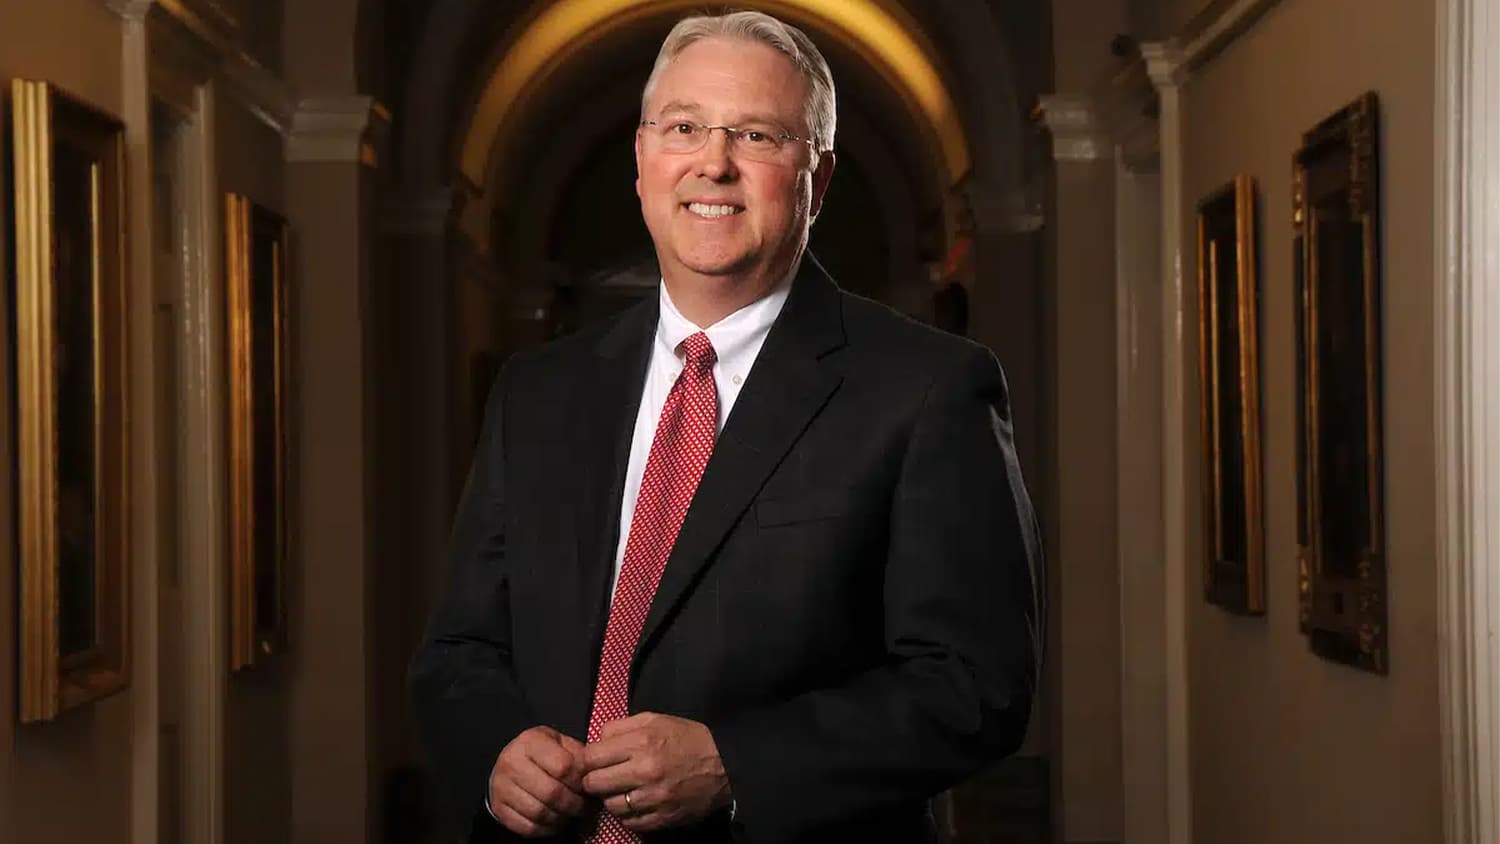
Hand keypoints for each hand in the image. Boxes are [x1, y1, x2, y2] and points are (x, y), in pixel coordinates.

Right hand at [487, 726, 589, 837]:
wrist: (510, 763)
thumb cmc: (543, 754)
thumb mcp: (560, 744)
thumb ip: (578, 755)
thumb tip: (594, 776)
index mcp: (530, 741)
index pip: (564, 766)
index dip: (580, 781)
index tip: (588, 787)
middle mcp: (511, 761)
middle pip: (551, 793)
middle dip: (574, 804)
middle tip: (584, 807)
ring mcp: (501, 786)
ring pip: (539, 813)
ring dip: (561, 818)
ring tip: (570, 814)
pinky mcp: (498, 807)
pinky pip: (527, 827)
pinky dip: (546, 829)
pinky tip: (555, 821)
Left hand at [580, 712, 731, 832]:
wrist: (725, 765)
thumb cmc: (688, 739)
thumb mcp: (656, 720)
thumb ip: (621, 726)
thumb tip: (596, 740)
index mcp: (641, 742)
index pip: (591, 757)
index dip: (588, 760)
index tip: (593, 762)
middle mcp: (645, 771)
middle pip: (594, 784)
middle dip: (594, 780)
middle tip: (604, 777)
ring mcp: (654, 797)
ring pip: (610, 806)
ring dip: (612, 799)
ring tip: (622, 790)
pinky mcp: (662, 818)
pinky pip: (630, 822)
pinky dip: (629, 814)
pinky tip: (636, 803)